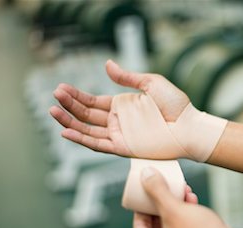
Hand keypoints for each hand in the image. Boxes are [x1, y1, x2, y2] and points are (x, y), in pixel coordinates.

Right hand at [49, 60, 189, 155]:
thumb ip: (127, 78)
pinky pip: (98, 145)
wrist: (189, 125)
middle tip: (56, 94)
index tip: (61, 88)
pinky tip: (66, 132)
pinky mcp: (124, 147)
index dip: (77, 96)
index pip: (93, 102)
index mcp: (122, 106)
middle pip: (87, 114)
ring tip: (53, 110)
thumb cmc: (175, 104)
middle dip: (70, 105)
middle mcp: (118, 121)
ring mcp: (120, 135)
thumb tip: (107, 64)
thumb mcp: (150, 83)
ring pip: (88, 130)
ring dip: (69, 121)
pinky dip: (81, 139)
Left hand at [134, 167, 242, 227]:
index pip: (139, 225)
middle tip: (170, 187)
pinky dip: (189, 223)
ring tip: (186, 193)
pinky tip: (196, 205)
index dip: (145, 202)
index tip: (149, 188)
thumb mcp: (174, 209)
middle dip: (165, 204)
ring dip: (179, 211)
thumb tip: (144, 174)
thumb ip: (156, 191)